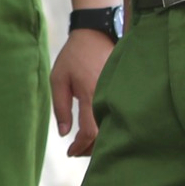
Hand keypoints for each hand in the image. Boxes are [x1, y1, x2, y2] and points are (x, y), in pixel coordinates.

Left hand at [51, 30, 112, 158]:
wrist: (96, 33)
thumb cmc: (74, 56)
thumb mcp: (58, 79)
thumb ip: (60, 108)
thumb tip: (64, 134)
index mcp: (90, 94)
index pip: (90, 132)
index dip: (80, 147)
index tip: (70, 152)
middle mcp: (108, 96)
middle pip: (105, 134)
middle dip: (91, 149)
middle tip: (77, 152)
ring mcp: (119, 93)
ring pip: (114, 126)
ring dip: (101, 139)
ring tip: (85, 143)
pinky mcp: (125, 90)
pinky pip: (119, 114)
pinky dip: (109, 126)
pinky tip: (99, 130)